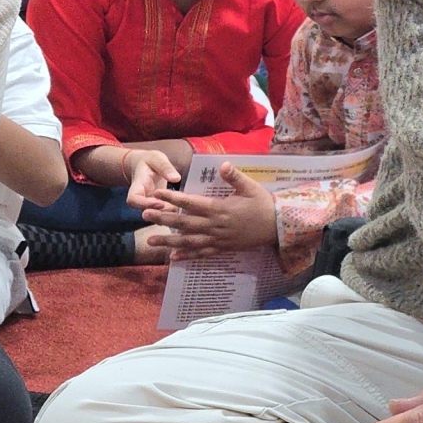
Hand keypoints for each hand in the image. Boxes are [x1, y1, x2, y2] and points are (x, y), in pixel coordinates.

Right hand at [101, 145, 184, 212]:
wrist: (144, 165)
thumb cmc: (150, 161)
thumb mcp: (157, 159)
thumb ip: (165, 168)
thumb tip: (176, 178)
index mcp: (137, 186)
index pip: (133, 200)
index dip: (144, 204)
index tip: (160, 203)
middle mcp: (142, 198)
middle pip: (145, 211)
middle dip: (160, 214)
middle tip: (176, 210)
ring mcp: (149, 203)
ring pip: (157, 215)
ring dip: (169, 215)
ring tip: (184, 211)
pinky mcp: (159, 205)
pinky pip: (165, 212)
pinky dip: (175, 212)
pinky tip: (187, 210)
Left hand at [144, 163, 278, 258]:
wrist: (277, 227)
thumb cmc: (264, 205)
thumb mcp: (251, 187)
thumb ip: (234, 177)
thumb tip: (222, 164)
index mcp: (219, 209)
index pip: (191, 203)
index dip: (172, 198)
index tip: (157, 194)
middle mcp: (215, 226)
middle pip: (184, 223)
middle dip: (163, 218)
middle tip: (144, 215)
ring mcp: (218, 239)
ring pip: (188, 241)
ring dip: (168, 241)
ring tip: (151, 241)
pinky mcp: (223, 248)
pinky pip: (202, 253)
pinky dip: (187, 256)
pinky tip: (173, 258)